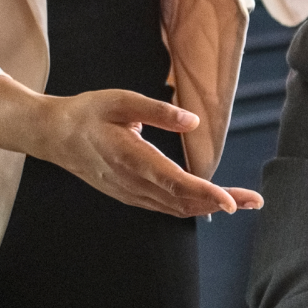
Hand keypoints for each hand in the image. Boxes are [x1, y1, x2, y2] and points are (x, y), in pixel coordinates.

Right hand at [0, 75, 260, 217]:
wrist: (53, 135)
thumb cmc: (87, 114)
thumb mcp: (120, 100)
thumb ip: (157, 111)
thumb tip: (192, 121)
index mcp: (132, 159)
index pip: (176, 183)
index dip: (206, 194)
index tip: (231, 201)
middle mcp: (133, 182)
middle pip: (183, 200)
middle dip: (221, 203)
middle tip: (255, 200)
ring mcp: (130, 192)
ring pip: (175, 207)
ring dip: (208, 207)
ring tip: (241, 202)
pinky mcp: (129, 194)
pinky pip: (164, 206)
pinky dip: (189, 207)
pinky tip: (208, 203)